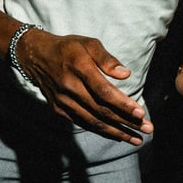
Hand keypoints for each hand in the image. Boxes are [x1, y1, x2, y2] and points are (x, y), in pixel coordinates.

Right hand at [16, 29, 152, 143]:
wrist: (35, 56)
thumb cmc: (68, 48)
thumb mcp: (89, 43)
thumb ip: (107, 58)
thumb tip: (126, 74)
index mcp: (79, 67)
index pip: (103, 91)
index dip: (122, 104)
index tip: (141, 113)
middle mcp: (69, 87)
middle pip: (101, 110)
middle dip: (126, 122)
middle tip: (147, 129)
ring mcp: (62, 100)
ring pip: (93, 121)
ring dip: (117, 132)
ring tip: (137, 139)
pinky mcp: (59, 109)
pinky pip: (83, 123)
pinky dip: (102, 131)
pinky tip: (118, 135)